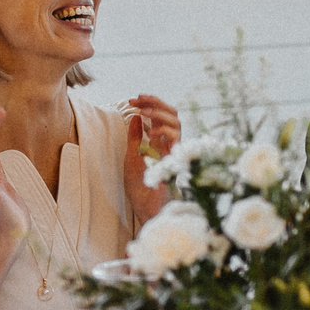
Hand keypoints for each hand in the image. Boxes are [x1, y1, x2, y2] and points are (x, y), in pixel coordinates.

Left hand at [121, 93, 180, 225]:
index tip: (134, 99)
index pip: (161, 116)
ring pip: (177, 123)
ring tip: (144, 111)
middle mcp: (170, 145)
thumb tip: (137, 117)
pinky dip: (165, 131)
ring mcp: (174, 152)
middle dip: (156, 102)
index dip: (150, 104)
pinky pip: (176, 141)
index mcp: (161, 143)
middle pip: (173, 115)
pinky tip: (152, 131)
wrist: (145, 210)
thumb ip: (135, 138)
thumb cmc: (141, 188)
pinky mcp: (174, 161)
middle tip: (138, 99)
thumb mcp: (132, 158)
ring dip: (160, 113)